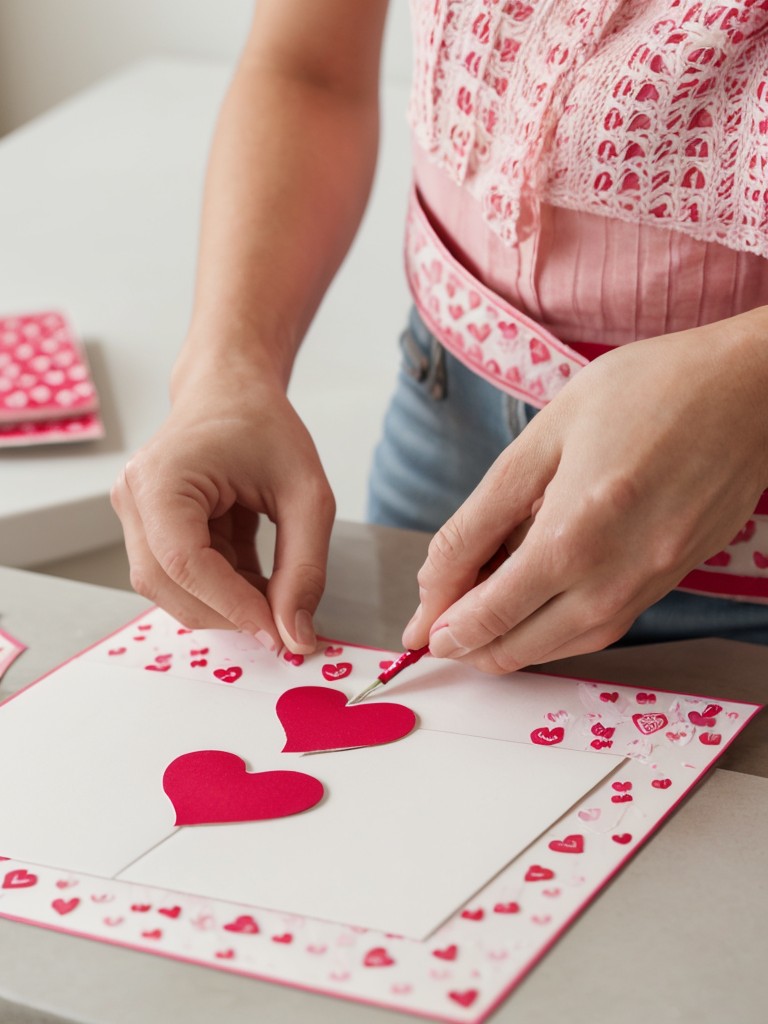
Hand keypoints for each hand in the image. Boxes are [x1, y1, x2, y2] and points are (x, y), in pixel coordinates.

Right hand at [111, 373, 334, 652]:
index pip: (185, 562)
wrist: (232, 391)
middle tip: (284, 622)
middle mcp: (133, 497)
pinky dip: (222, 587)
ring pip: (171, 589)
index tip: (280, 634)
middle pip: (168, 585)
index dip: (233, 606)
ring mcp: (134, 514)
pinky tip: (257, 574)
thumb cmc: (265, 427)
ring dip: (225, 602)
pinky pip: (180, 577)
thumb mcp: (306, 494)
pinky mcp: (147, 527)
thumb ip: (304, 567)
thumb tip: (295, 636)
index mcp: (162, 477)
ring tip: (275, 588)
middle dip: (228, 612)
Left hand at [402, 312, 767, 671]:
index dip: (441, 626)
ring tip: (480, 620)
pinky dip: (557, 630)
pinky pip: (602, 628)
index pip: (487, 612)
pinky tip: (538, 604)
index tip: (416, 629)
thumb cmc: (646, 391)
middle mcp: (615, 579)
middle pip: (520, 645)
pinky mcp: (671, 581)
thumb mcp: (543, 438)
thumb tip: (438, 579)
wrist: (748, 387)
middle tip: (438, 629)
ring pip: (562, 647)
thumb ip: (484, 514)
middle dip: (469, 647)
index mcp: (573, 536)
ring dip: (512, 646)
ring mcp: (650, 587)